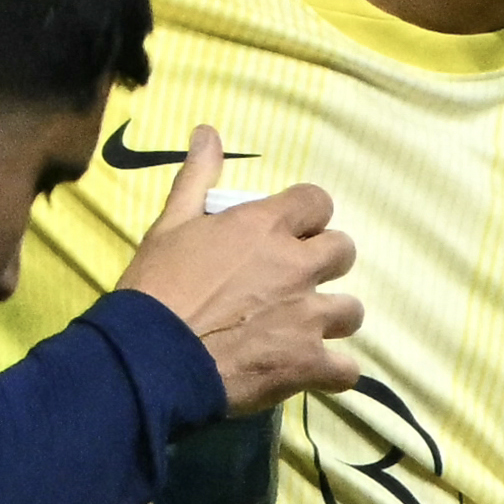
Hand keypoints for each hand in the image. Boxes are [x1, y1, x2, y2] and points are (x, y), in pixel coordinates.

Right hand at [115, 159, 365, 405]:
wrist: (151, 357)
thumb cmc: (157, 287)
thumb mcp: (170, 224)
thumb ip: (198, 177)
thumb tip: (208, 132)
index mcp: (265, 226)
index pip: (318, 201)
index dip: (308, 217)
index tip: (290, 233)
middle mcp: (296, 266)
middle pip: (344, 252)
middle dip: (325, 263)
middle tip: (295, 281)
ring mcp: (307, 317)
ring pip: (352, 311)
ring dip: (331, 318)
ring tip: (304, 329)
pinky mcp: (307, 363)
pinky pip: (346, 369)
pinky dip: (333, 372)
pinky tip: (313, 372)